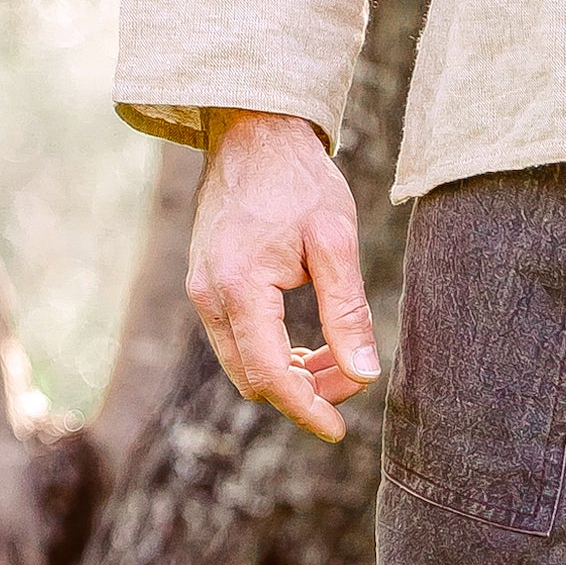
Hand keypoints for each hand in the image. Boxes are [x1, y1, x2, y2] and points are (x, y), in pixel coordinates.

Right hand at [185, 111, 378, 442]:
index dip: (307, 410)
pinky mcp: (205, 285)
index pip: (271, 376)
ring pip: (244, 366)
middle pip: (253, 380)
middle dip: (305, 393)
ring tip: (338, 360)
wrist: (254, 132)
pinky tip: (310, 347)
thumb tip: (364, 375)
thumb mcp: (336, 241)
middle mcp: (208, 296)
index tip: (339, 432)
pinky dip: (274, 355)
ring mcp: (201, 291)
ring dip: (291, 376)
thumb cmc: (299, 180)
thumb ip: (347, 311)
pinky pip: (237, 343)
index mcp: (239, 287)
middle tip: (352, 378)